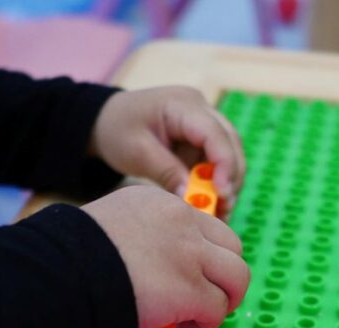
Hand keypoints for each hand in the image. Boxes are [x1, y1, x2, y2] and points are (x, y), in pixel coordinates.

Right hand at [83, 186, 247, 327]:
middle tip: (204, 299)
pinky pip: (218, 309)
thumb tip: (149, 276)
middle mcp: (180, 220)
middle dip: (224, 276)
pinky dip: (204, 324)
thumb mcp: (106, 231)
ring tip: (196, 319)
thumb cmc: (69, 261)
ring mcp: (190, 253)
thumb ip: (136, 242)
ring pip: (236, 277)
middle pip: (231, 247)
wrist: (63, 276)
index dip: (203, 255)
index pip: (201, 225)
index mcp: (157, 202)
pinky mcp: (191, 289)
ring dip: (222, 302)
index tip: (187, 277)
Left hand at [90, 87, 245, 216]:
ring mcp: (203, 123)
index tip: (222, 193)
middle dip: (231, 177)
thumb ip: (166, 172)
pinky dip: (216, 184)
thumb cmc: (118, 129)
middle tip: (224, 209)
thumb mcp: (137, 152)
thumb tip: (192, 199)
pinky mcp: (200, 140)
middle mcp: (200, 110)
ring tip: (220, 212)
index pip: (215, 133)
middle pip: (230, 143)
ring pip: (229, 154)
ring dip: (227, 183)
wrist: (107, 120)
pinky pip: (216, 162)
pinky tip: (211, 205)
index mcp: (183, 104)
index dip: (224, 164)